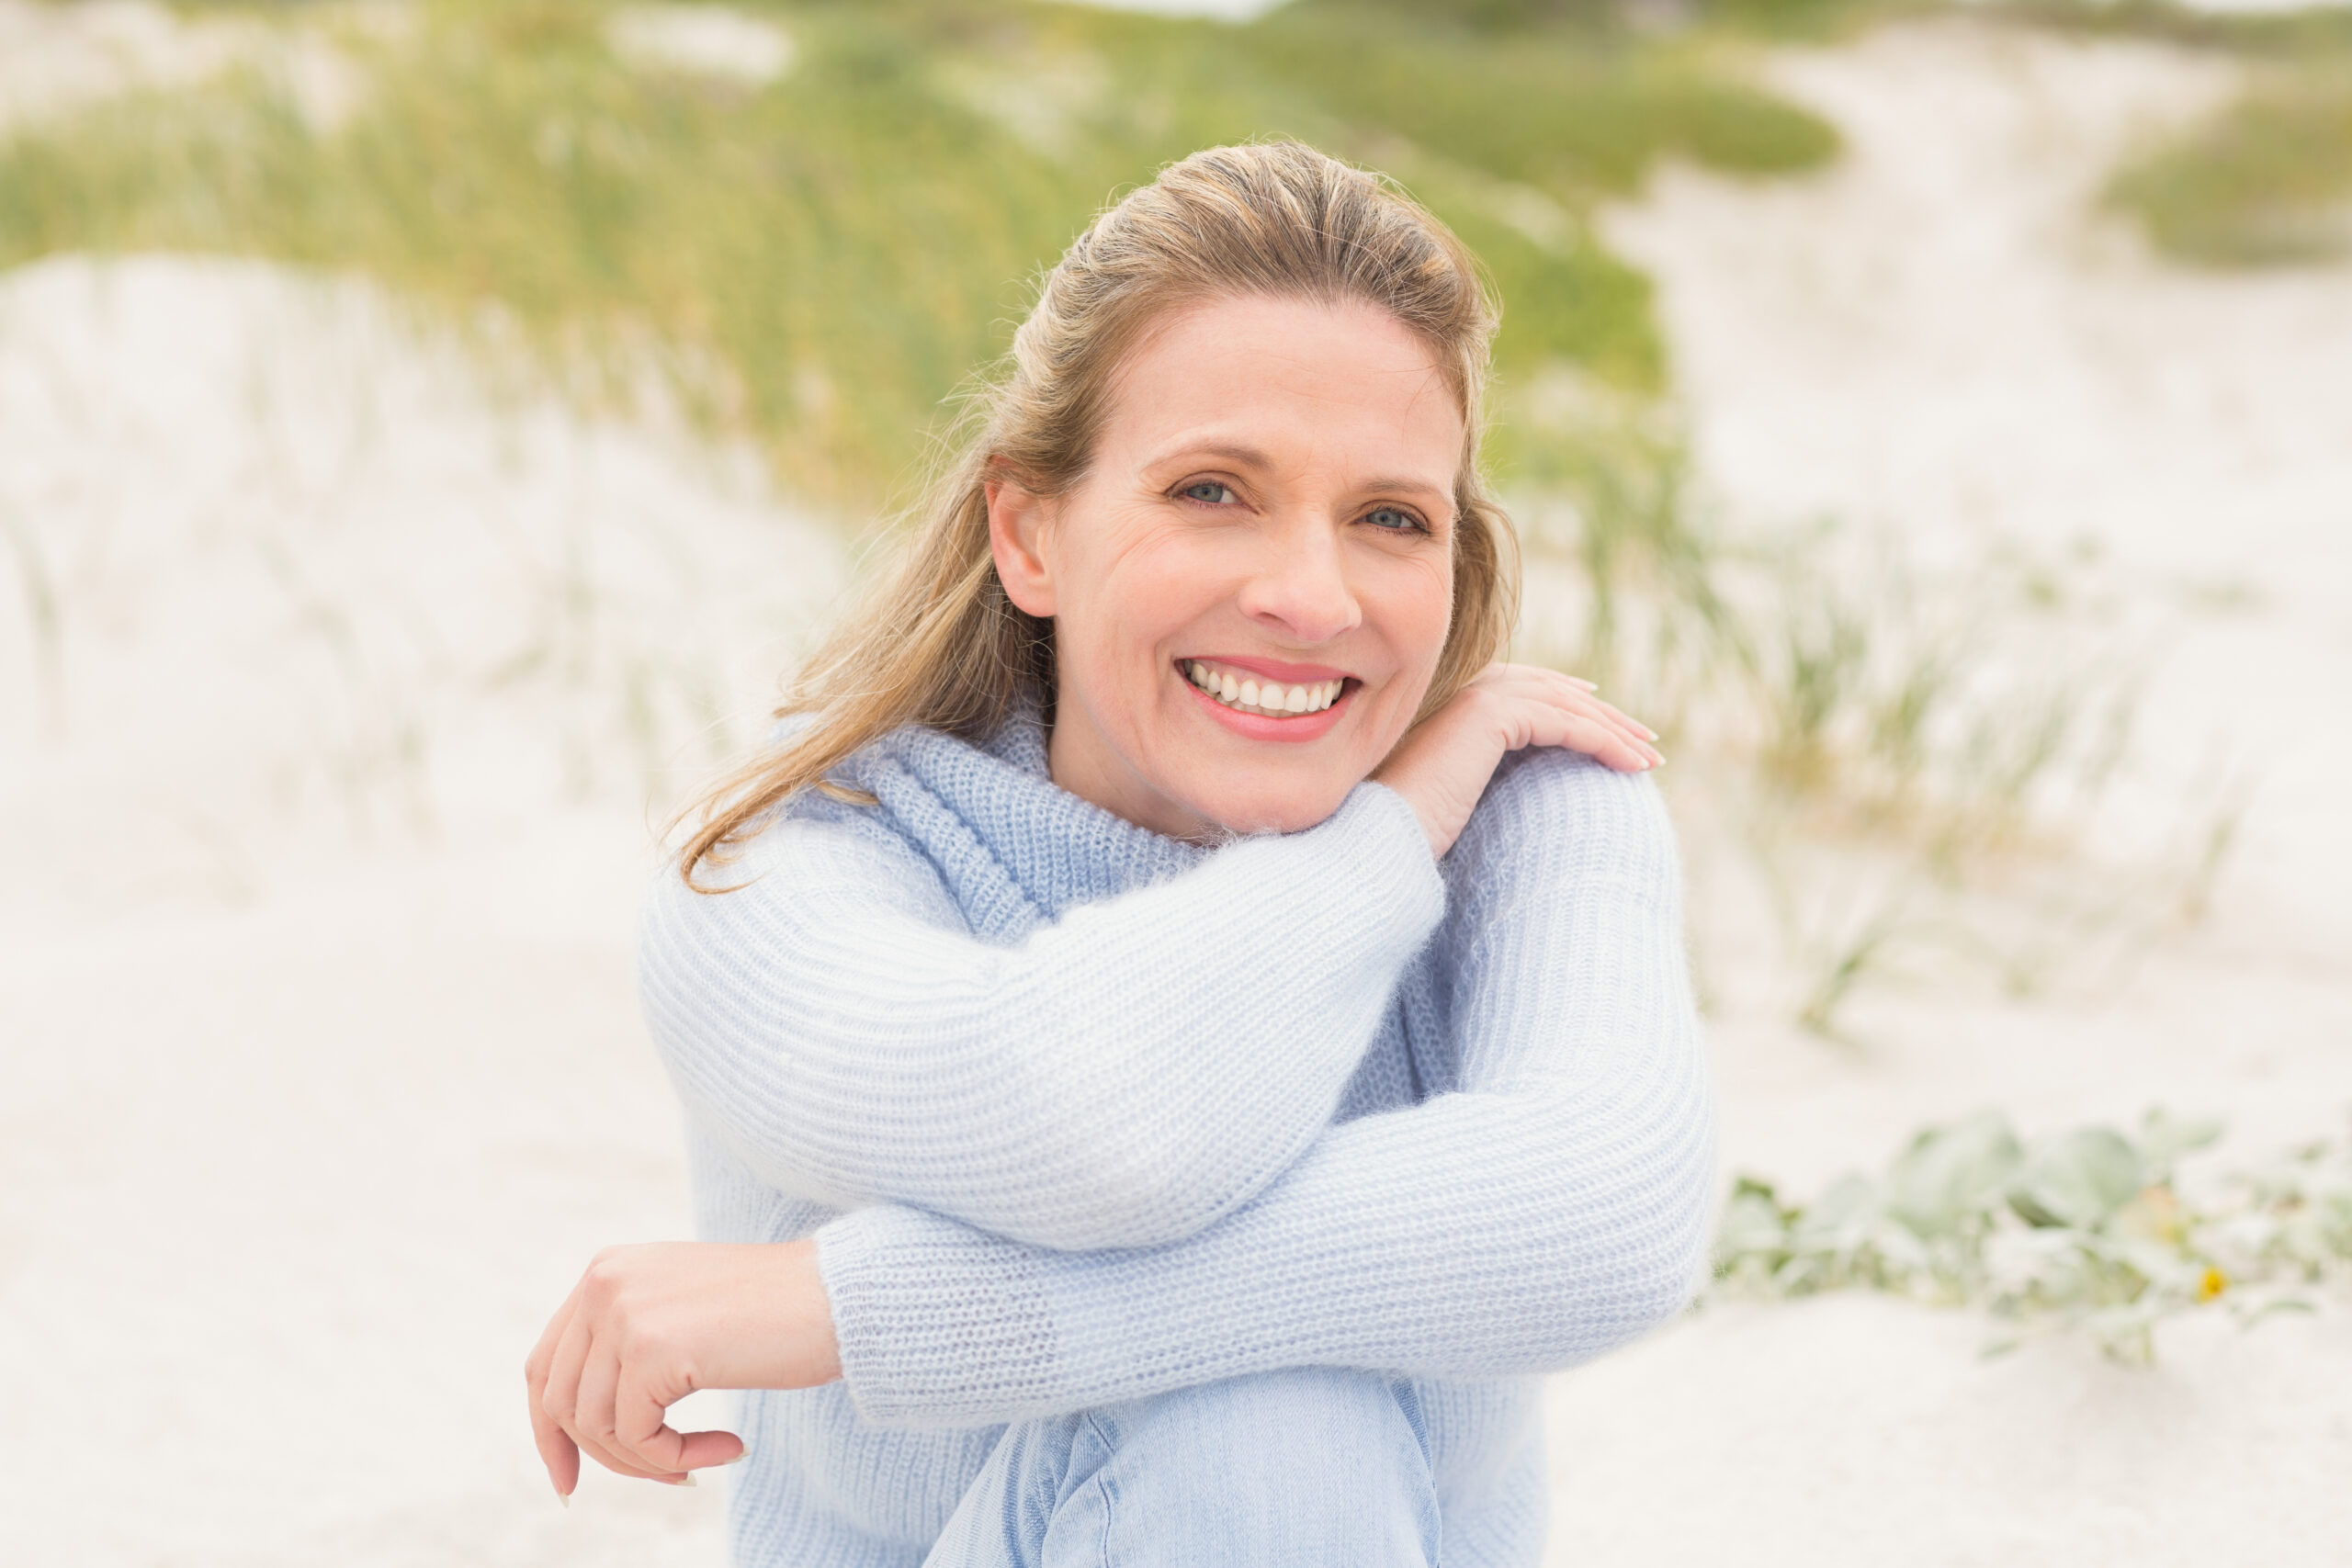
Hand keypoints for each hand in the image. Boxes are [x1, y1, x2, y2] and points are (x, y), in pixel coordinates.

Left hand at [525, 1240, 841, 1499]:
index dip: (549, 1432)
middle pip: (561, 1402)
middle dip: (606, 1456)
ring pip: (597, 1426)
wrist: (841, 1296)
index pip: (545, 1365)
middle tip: (668, 1474)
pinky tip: (730, 1448)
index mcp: (608, 1269)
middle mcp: (605, 1282)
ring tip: (704, 1459)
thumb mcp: (683, 1315)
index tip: (569, 1480)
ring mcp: (624, 1312)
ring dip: (649, 1461)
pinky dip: (679, 1458)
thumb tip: (583, 1424)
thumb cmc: (777, 1315)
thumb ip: (629, 1345)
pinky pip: (638, 1438)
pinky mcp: (651, 1349)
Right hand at [1372, 663, 1659, 858]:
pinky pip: (1565, 723)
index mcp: (1456, 703)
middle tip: (1646, 740)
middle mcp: (1466, 690)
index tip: (1610, 722)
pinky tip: (1632, 766)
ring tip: (1650, 758)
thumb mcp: (1458, 798)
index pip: (1530, 688)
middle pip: (1555, 691)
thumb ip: (1486, 778)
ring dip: (1614, 731)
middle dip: (1605, 715)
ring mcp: (1476, 697)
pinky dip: (1604, 742)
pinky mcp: (1489, 714)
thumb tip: (1529, 791)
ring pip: (1566, 705)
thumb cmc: (1410, 835)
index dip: (1573, 700)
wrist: (1380, 839)